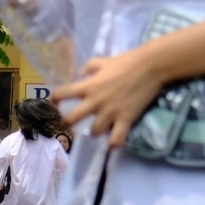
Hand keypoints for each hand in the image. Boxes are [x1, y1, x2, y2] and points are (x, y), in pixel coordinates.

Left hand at [51, 48, 168, 147]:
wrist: (150, 66)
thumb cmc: (126, 61)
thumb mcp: (103, 60)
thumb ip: (89, 67)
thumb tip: (80, 73)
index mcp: (88, 85)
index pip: (62, 93)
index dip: (55, 99)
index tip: (55, 103)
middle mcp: (95, 101)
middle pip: (72, 119)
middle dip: (67, 123)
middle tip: (68, 125)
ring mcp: (110, 112)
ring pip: (94, 131)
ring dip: (95, 131)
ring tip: (99, 129)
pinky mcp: (125, 119)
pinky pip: (116, 139)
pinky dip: (114, 143)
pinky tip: (113, 143)